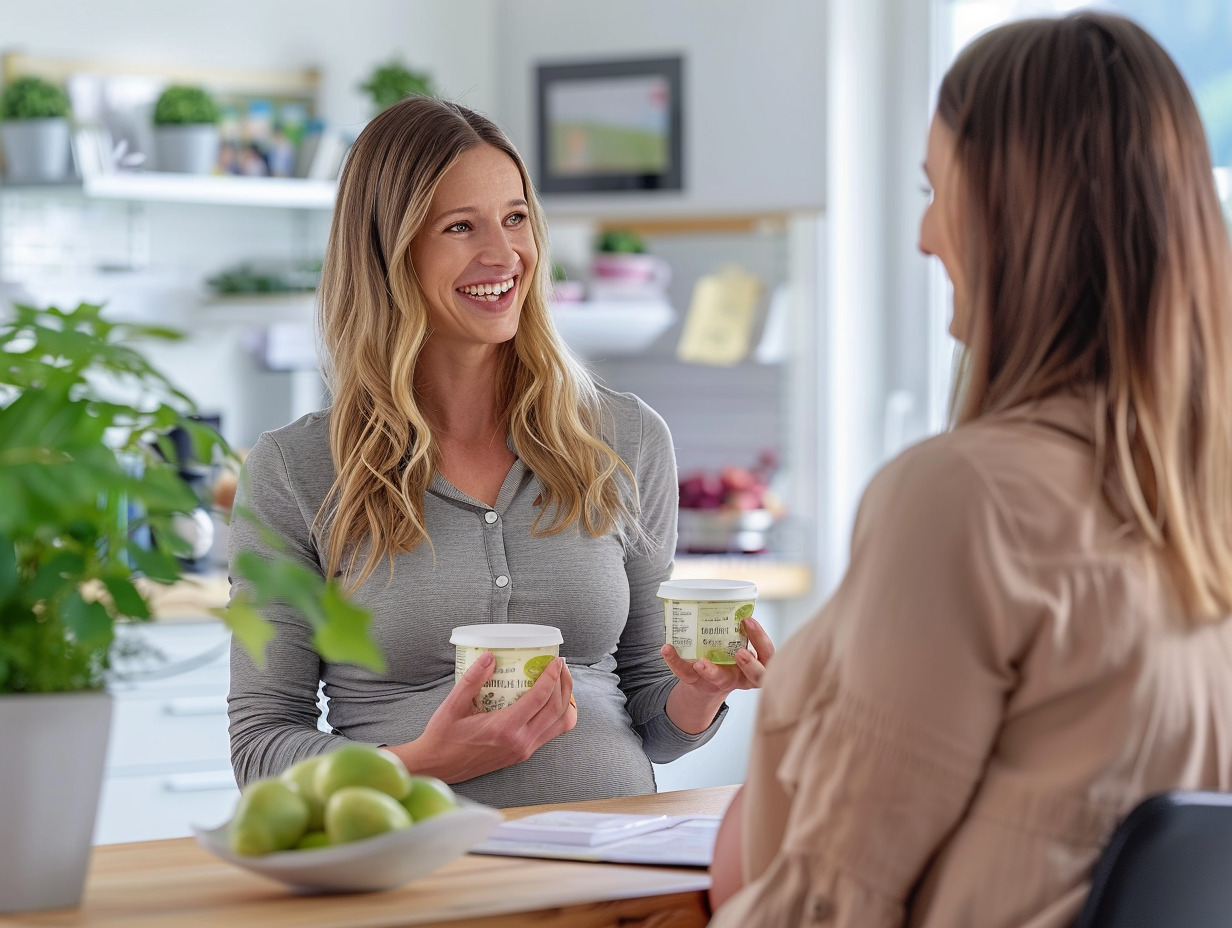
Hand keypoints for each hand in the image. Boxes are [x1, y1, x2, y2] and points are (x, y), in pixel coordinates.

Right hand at [387, 652, 577, 782]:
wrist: (438, 767)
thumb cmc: (443, 736)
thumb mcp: (453, 704)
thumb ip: (473, 679)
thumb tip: (491, 656)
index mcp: (505, 728)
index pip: (540, 698)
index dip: (552, 676)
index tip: (555, 660)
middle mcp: (520, 741)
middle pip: (557, 709)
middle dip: (564, 684)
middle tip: (560, 665)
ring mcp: (524, 750)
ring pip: (559, 724)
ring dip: (565, 700)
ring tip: (560, 680)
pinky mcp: (523, 754)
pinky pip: (552, 733)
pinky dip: (559, 715)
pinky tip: (551, 701)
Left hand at [661, 615, 774, 691]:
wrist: (705, 682)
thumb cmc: (726, 654)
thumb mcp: (737, 641)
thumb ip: (737, 627)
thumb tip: (732, 593)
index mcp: (757, 663)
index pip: (768, 654)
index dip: (761, 639)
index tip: (748, 620)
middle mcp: (742, 676)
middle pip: (755, 676)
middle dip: (750, 665)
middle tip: (740, 653)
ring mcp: (720, 681)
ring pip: (718, 679)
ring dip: (710, 670)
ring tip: (700, 662)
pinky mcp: (698, 682)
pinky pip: (685, 674)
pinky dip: (675, 661)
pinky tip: (666, 648)